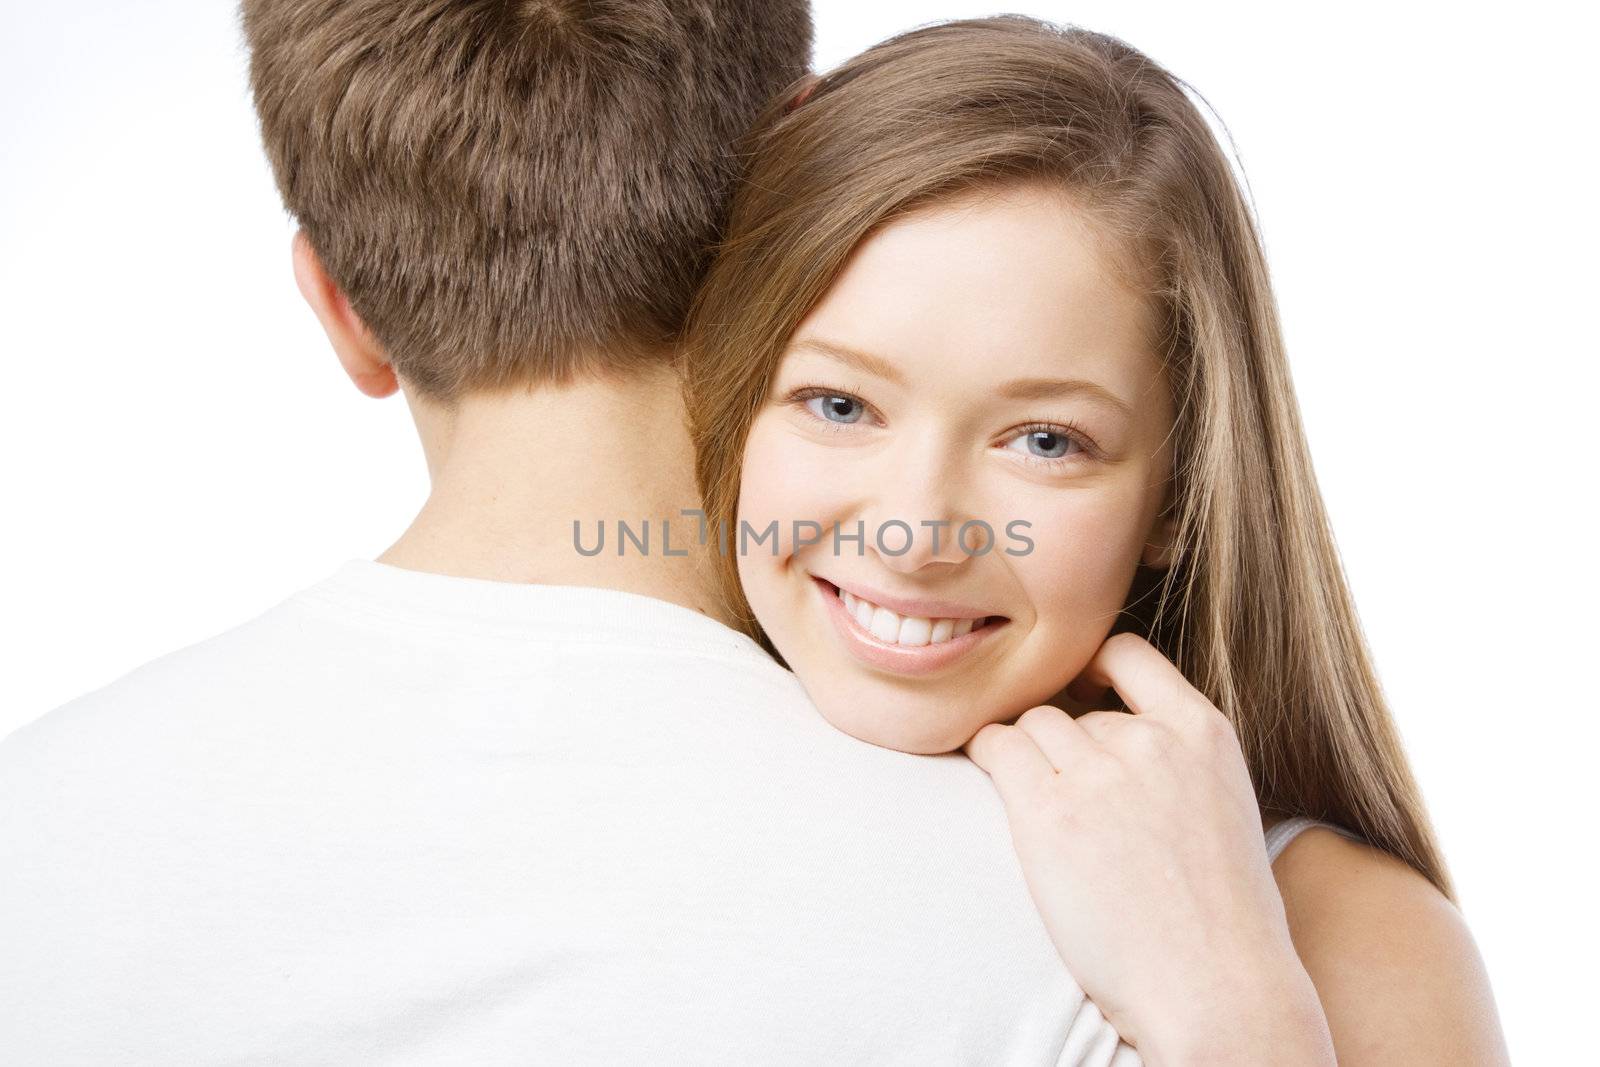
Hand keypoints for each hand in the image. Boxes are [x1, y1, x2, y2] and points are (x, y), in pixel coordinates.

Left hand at [963, 633, 1332, 1063]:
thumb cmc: (1221, 920)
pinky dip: (985, 757)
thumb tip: (1111, 731)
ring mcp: (1099, 773)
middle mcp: (1150, 740)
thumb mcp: (1224, 806)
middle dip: (1061, 746)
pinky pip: (995, 748)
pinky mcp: (1048, 812)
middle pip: (1070, 707)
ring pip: (1031, 726)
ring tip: (1039, 810)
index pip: (1127, 651)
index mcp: (1204, 731)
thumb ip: (1176, 759)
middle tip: (1066, 800)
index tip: (1077, 692)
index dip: (1090, 668)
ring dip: (1025, 758)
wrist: (1215, 988)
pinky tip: (993, 784)